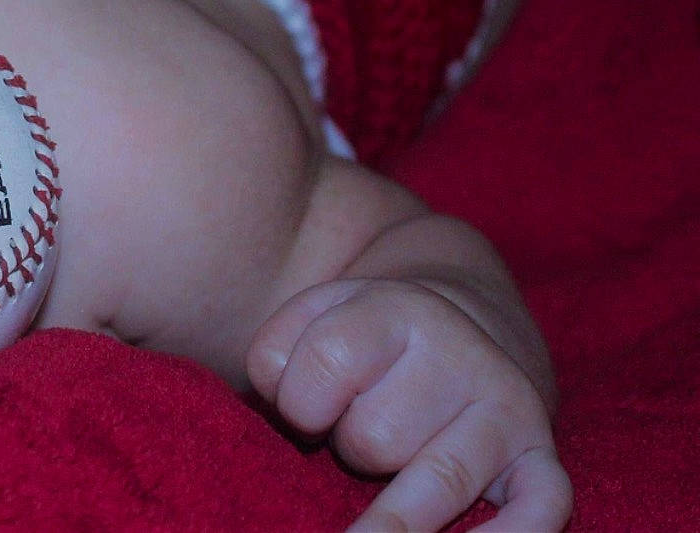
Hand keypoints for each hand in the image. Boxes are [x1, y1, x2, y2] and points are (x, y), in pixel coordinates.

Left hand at [248, 278, 570, 531]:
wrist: (461, 330)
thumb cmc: (364, 342)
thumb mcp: (312, 320)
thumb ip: (273, 359)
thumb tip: (290, 419)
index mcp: (398, 310)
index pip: (326, 362)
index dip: (297, 399)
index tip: (303, 407)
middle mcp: (462, 355)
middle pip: (374, 437)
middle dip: (350, 446)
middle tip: (361, 424)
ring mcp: (507, 409)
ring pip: (435, 481)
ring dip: (394, 497)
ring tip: (383, 487)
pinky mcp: (540, 457)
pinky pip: (543, 506)